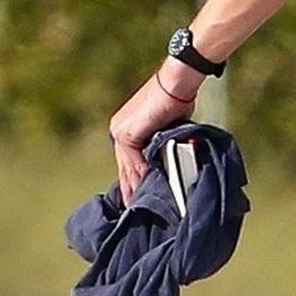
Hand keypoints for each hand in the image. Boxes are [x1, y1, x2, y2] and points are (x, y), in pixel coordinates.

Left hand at [108, 73, 193, 203]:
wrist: (176, 85)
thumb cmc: (177, 101)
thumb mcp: (166, 128)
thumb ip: (160, 145)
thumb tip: (163, 163)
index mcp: (124, 127)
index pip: (127, 161)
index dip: (131, 181)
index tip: (135, 198)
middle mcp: (118, 129)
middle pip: (124, 167)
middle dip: (129, 189)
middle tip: (132, 211)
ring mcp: (120, 131)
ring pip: (128, 167)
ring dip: (134, 188)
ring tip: (138, 207)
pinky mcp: (128, 134)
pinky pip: (134, 162)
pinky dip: (141, 178)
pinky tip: (145, 191)